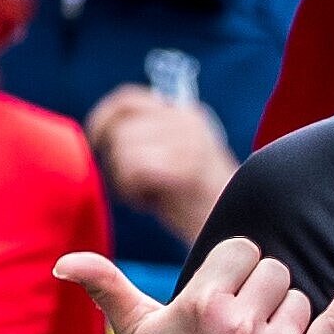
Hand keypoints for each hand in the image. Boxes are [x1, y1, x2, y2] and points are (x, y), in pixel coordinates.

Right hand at [59, 240, 333, 333]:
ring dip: (281, 312)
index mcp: (202, 305)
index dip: (231, 269)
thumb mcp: (132, 329)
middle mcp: (241, 325)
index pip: (243, 250)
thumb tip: (66, 262)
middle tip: (232, 323)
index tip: (219, 292)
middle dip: (255, 289)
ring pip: (299, 296)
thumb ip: (104, 285)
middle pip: (273, 270)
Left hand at [83, 87, 236, 243]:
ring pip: (123, 152)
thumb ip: (149, 136)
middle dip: (116, 161)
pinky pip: (132, 171)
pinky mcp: (185, 166)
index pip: (128, 100)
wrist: (236, 232)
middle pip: (121, 130)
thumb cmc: (196, 202)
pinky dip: (133, 193)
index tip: (97, 142)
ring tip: (150, 195)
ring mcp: (189, 142)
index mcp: (187, 114)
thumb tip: (105, 127)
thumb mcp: (176, 156)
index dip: (103, 118)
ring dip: (126, 181)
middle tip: (138, 185)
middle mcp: (188, 122)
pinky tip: (151, 204)